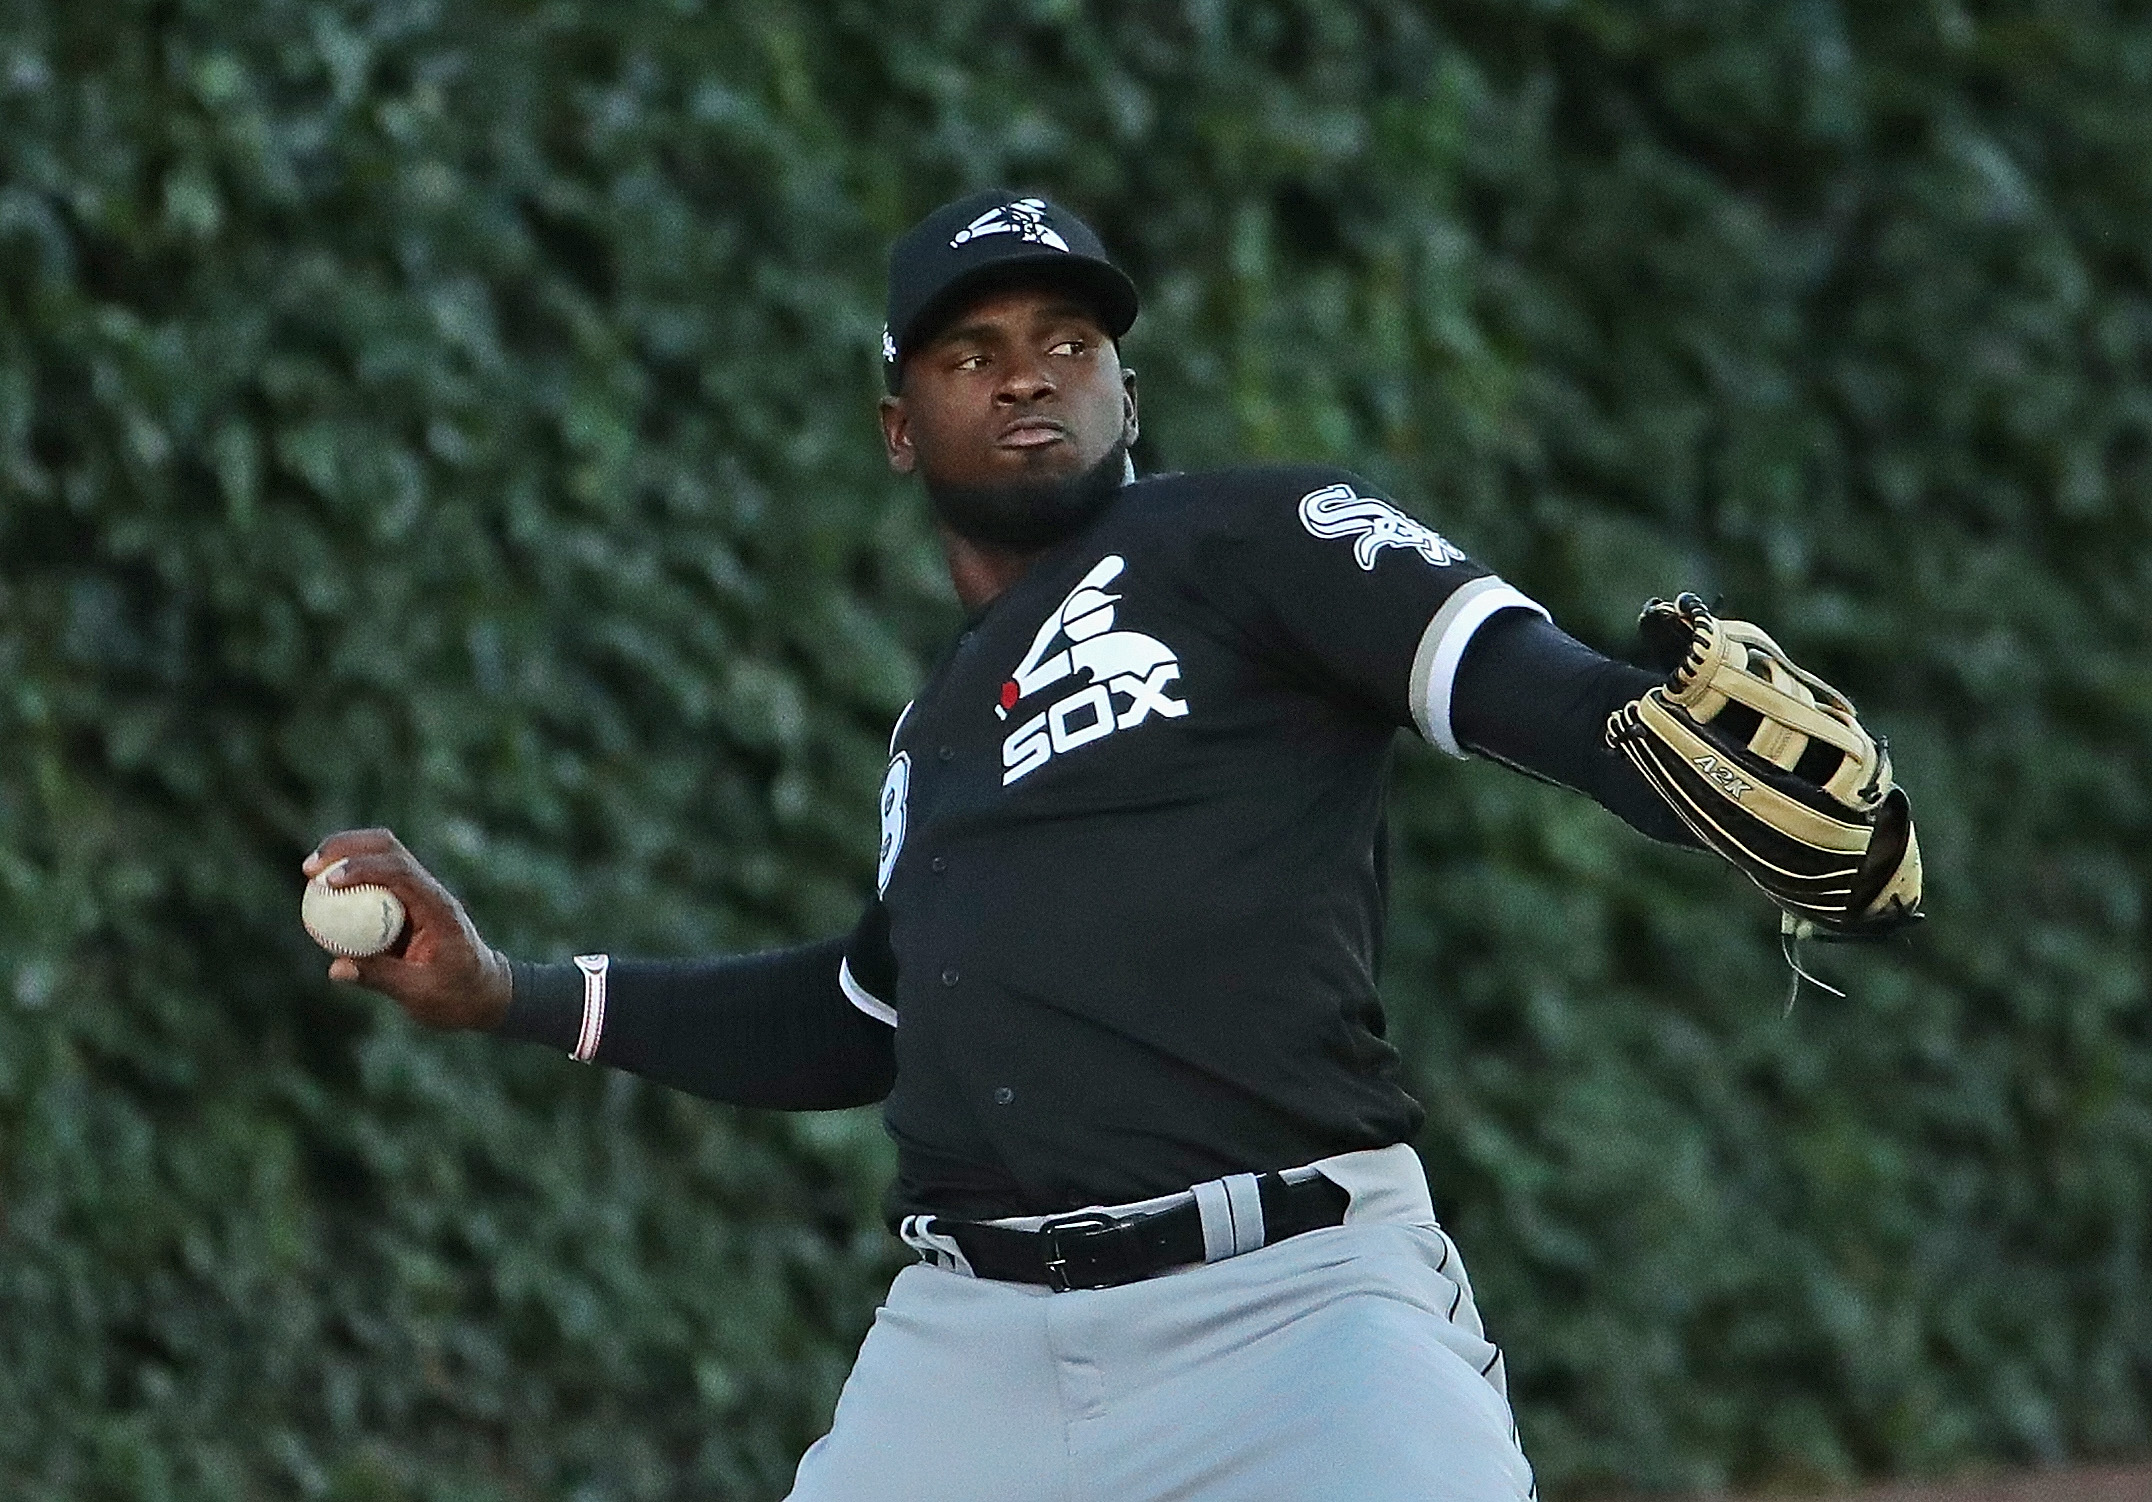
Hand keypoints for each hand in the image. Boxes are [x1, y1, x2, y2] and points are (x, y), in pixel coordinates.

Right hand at [302, 828, 512, 1030]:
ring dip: (345, 855)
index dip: (363, 868)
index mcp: (439, 908)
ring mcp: (419, 894)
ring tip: (309, 871)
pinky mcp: (408, 902)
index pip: (401, 872)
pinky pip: (376, 880)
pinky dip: (350, 878)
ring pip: (382, 856)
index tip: (329, 881)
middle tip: (310, 868)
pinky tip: (321, 892)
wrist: (483, 992)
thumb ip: (380, 978)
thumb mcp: (420, 993)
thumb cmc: (458, 995)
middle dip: (347, 848)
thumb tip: (336, 968)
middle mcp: (430, 892)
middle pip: (389, 849)